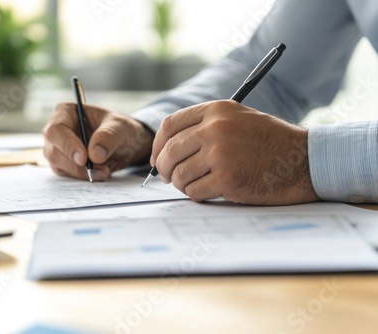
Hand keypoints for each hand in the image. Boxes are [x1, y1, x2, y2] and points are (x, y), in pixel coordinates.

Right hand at [43, 102, 153, 180]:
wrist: (125, 144)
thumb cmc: (119, 129)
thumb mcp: (120, 127)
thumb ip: (108, 136)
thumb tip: (95, 154)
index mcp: (65, 112)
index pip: (56, 130)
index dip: (67, 145)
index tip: (83, 158)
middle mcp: (57, 131)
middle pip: (54, 152)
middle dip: (77, 165)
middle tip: (101, 170)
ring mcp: (58, 149)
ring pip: (60, 166)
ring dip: (83, 173)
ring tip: (105, 171)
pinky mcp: (64, 165)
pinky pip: (68, 175)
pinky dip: (85, 177)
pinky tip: (100, 174)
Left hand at [150, 100, 319, 204]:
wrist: (304, 161)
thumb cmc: (270, 142)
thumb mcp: (238, 118)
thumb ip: (205, 126)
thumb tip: (166, 148)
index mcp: (216, 110)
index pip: (169, 125)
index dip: (157, 145)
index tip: (157, 158)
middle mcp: (215, 129)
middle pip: (170, 151)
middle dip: (164, 168)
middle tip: (168, 177)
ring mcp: (221, 154)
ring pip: (179, 175)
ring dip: (183, 184)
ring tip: (197, 183)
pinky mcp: (227, 179)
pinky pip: (194, 191)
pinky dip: (197, 195)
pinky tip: (211, 191)